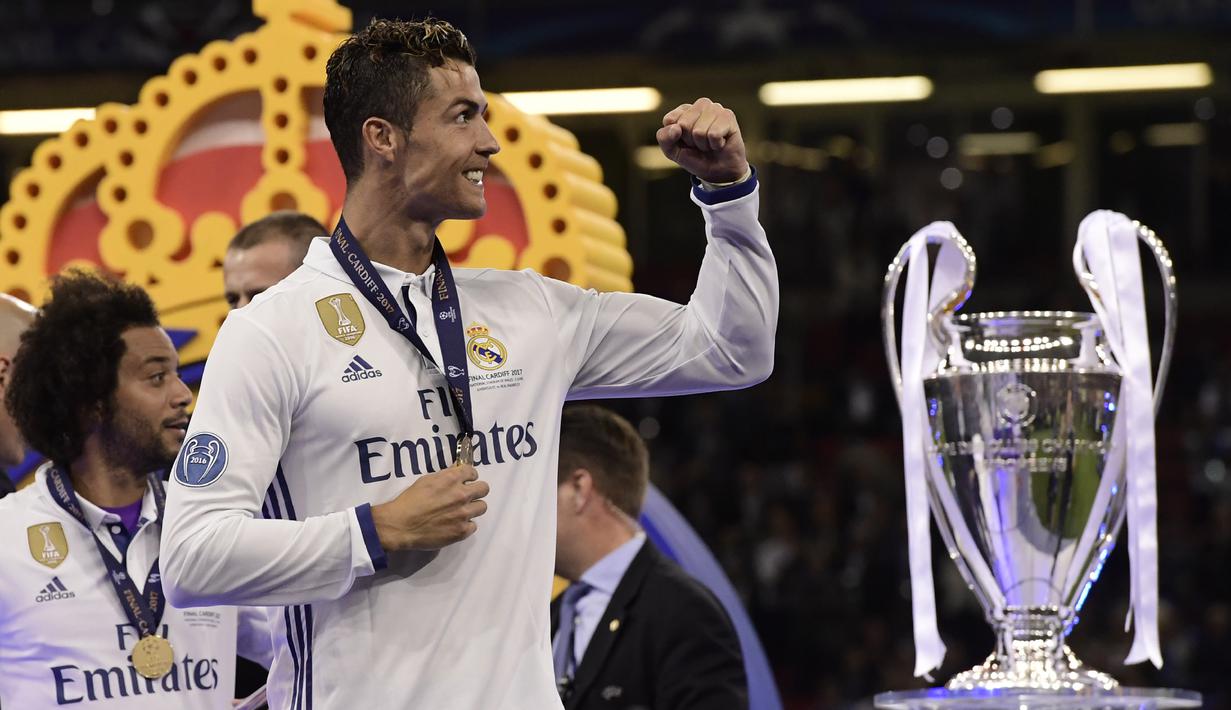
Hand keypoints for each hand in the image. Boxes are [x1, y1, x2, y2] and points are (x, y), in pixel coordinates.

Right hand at [370, 464, 489, 550]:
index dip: (469, 476)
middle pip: (484, 489)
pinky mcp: (462, 531)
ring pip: (482, 507)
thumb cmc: (410, 500)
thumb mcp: (426, 480)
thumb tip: (457, 471)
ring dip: (473, 508)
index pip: (473, 471)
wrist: (401, 525)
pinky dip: (466, 525)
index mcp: (452, 479)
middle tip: (467, 496)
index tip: (465, 481)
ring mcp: (464, 514)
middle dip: (477, 490)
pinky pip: (473, 526)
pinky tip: (455, 525)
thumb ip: (445, 475)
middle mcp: (462, 495)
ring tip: (461, 512)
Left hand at [656, 98, 748, 183]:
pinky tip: (720, 143)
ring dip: (704, 144)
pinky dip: (715, 144)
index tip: (686, 142)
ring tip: (710, 144)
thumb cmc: (696, 158)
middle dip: (691, 141)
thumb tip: (676, 128)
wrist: (719, 172)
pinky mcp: (728, 116)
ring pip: (699, 131)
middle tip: (700, 144)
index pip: (670, 120)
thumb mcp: (672, 151)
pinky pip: (713, 134)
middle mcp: (700, 105)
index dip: (675, 138)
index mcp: (684, 109)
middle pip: (684, 125)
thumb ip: (664, 138)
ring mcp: (715, 108)